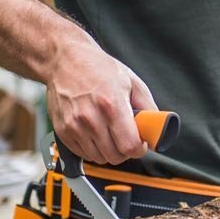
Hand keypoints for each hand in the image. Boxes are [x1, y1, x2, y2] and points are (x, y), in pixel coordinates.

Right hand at [44, 32, 157, 164]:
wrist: (64, 60)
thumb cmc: (97, 68)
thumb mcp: (131, 82)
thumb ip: (147, 107)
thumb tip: (156, 128)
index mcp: (112, 104)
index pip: (130, 146)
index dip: (140, 148)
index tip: (141, 143)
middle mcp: (91, 118)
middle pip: (115, 156)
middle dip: (125, 151)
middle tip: (126, 138)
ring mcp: (74, 126)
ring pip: (99, 158)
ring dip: (108, 151)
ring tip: (110, 134)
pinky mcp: (62, 131)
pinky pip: (83, 154)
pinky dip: (92, 149)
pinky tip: (95, 134)